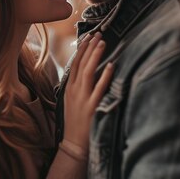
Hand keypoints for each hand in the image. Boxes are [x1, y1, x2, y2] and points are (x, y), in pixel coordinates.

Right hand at [63, 32, 114, 150]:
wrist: (73, 144)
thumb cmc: (75, 122)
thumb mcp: (71, 101)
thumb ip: (77, 86)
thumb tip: (86, 70)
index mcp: (69, 88)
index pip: (74, 63)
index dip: (82, 49)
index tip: (88, 37)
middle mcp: (74, 90)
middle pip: (81, 64)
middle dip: (90, 47)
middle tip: (98, 34)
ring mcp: (82, 98)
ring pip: (88, 72)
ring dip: (95, 56)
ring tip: (103, 43)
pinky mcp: (91, 107)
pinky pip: (99, 88)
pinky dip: (104, 75)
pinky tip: (111, 65)